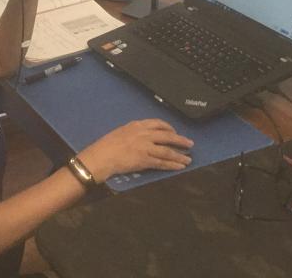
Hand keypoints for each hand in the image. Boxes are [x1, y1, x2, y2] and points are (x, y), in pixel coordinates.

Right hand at [76, 119, 192, 182]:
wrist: (101, 156)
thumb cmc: (107, 145)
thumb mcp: (122, 131)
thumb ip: (134, 132)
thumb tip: (145, 136)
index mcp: (137, 125)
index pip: (158, 123)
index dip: (169, 128)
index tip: (174, 132)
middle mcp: (143, 134)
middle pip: (167, 136)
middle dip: (180, 140)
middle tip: (190, 144)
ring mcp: (145, 147)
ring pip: (167, 151)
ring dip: (179, 155)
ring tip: (189, 159)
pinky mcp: (144, 160)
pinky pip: (161, 163)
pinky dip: (172, 165)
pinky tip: (179, 167)